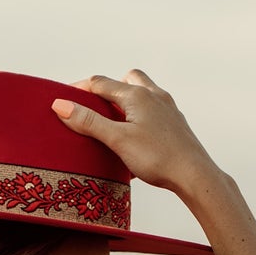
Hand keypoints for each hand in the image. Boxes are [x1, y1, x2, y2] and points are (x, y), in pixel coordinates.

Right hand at [50, 69, 218, 199]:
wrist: (194, 175)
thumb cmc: (158, 158)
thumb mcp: (117, 139)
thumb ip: (89, 122)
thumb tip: (61, 105)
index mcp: (137, 95)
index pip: (101, 83)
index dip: (80, 89)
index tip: (64, 99)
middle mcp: (154, 95)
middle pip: (126, 80)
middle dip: (109, 89)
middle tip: (95, 107)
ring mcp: (168, 108)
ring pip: (143, 93)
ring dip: (127, 100)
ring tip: (116, 120)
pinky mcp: (175, 123)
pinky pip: (154, 109)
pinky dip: (141, 114)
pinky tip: (137, 135)